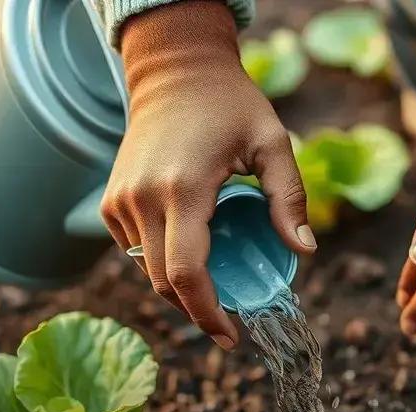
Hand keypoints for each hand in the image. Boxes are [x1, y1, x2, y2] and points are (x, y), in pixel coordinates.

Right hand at [101, 1, 315, 350]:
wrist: (174, 71)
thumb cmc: (231, 105)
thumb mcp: (273, 142)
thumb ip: (289, 198)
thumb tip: (305, 251)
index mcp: (183, 188)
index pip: (186, 273)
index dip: (207, 314)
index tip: (231, 337)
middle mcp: (142, 198)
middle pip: (163, 282)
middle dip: (196, 311)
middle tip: (228, 323)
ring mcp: (120, 201)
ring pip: (145, 271)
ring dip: (179, 289)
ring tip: (214, 288)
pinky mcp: (110, 202)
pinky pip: (134, 252)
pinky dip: (160, 264)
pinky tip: (190, 255)